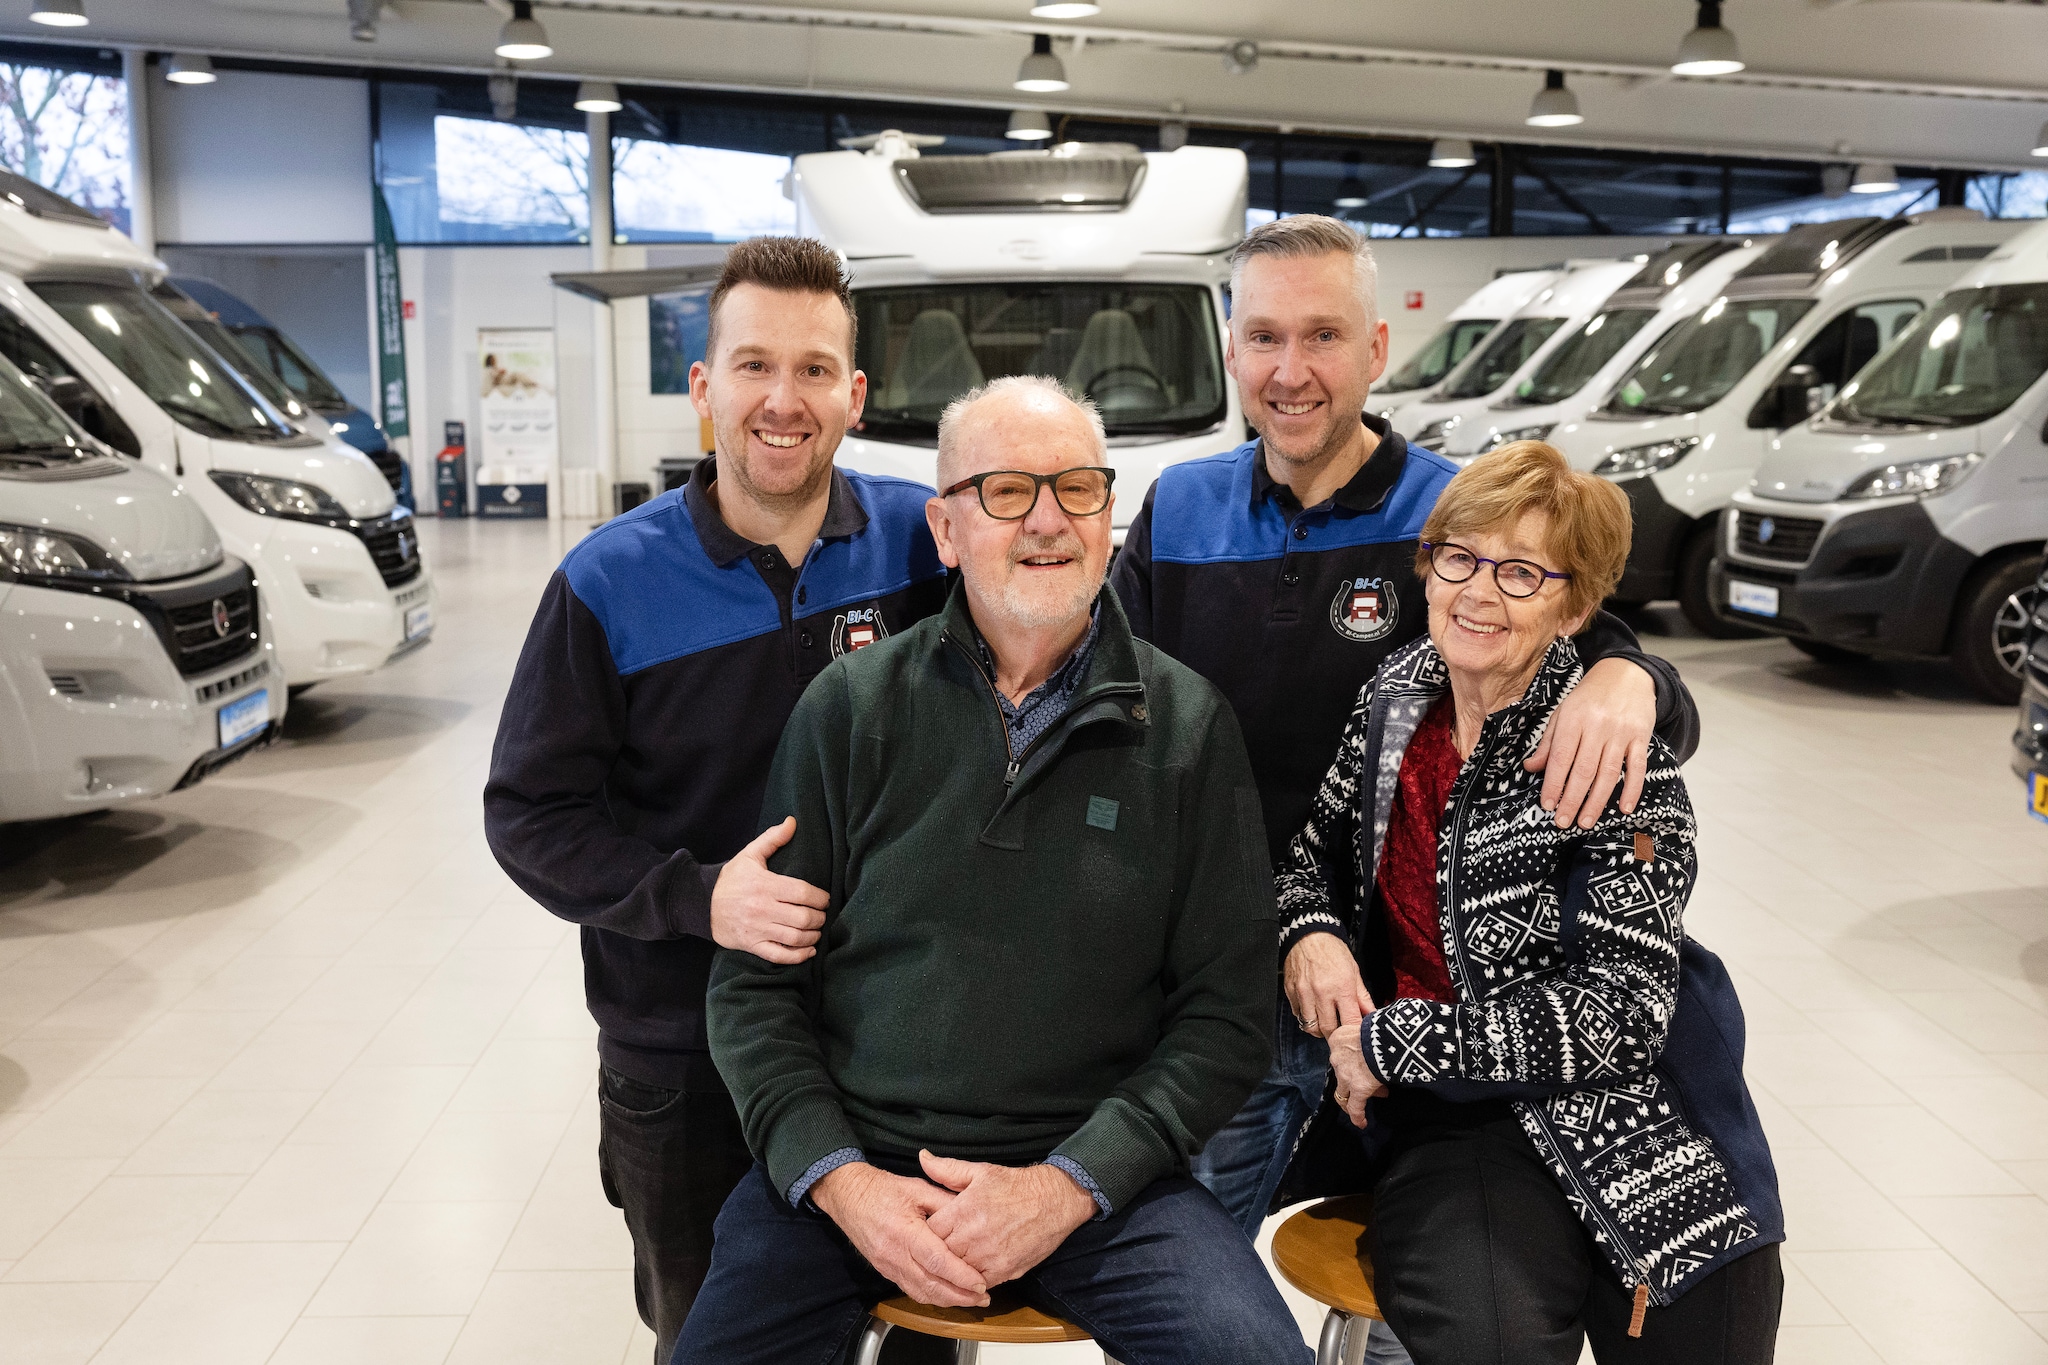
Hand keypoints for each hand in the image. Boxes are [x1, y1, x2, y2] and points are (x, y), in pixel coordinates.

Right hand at [710, 817, 829, 963]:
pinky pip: (779, 955)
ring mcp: (757, 929)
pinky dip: (798, 956)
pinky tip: (809, 950)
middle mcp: (762, 909)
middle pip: (803, 918)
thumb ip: (772, 839)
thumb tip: (792, 822)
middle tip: (822, 915)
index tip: (825, 899)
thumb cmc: (731, 879)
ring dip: (813, 936)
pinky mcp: (752, 945)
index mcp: (765, 885)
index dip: (820, 898)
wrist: (701, 904)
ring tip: (817, 930)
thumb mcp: (749, 855)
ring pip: (795, 938)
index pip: (803, 893)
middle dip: (819, 918)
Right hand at [811, 1161, 989, 1307]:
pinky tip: (947, 1295)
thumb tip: (972, 1216)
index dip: (961, 1276)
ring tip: (971, 1300)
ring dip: (947, 1300)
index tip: (981, 1283)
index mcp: (905, 1232)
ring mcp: (888, 1266)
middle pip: (931, 1285)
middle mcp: (895, 1254)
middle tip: (983, 1298)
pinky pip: (910, 1290)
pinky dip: (931, 1296)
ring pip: (921, 1293)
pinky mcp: (885, 1271)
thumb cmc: (883, 1189)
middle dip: (960, 1296)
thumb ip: (945, 1203)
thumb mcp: (918, 1188)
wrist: (848, 1196)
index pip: (937, 1261)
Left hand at [920, 1151, 1094, 1286]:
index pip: (929, 1231)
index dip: (926, 1232)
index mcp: (963, 1210)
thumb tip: (923, 1157)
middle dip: (937, 1251)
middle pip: (939, 1254)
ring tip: (953, 1261)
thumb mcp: (980, 1171)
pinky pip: (977, 1283)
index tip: (929, 1231)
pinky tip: (971, 1271)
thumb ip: (947, 1169)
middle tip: (937, 1248)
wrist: (1054, 1200)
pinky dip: (971, 1280)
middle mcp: (973, 1236)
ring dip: (953, 1268)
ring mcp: (989, 1256)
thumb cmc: (1016, 1185)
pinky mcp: (1005, 1270)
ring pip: (956, 1272)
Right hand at [1283, 932, 1373, 1037]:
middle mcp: (1322, 993)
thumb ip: (1362, 997)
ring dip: (1319, 1030)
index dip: (1353, 1033)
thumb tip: (1371, 1015)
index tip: (1355, 1036)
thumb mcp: (1354, 972)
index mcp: (1342, 988)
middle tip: (1340, 1033)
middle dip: (1335, 1035)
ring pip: (1310, 1026)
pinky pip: (1298, 1015)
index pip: (1350, 1022)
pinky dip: (1306, 1018)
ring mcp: (1304, 993)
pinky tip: (1313, 1011)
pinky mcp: (1290, 991)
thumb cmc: (1333, 952)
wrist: (1308, 935)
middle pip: (1327, 1029)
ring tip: (1325, 1024)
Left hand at [1326, 1022, 1388, 1128]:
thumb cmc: (1383, 1027)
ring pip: (1342, 1093)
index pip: (1340, 1054)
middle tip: (1371, 1083)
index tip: (1363, 1065)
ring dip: (1352, 1099)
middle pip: (1341, 1074)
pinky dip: (1357, 1117)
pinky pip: (1355, 1108)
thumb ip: (1365, 1034)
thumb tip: (1376, 1037)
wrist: (1388, 1037)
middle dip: (1355, 1080)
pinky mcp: (1358, 1089)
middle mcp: (1337, 1058)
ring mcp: (1345, 1075)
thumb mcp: (1367, 1023)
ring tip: (1359, 1107)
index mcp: (1338, 1038)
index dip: (1352, 1062)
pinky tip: (1362, 1123)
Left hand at [1527, 657, 1656, 829]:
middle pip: (1583, 770)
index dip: (1553, 783)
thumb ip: (1548, 742)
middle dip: (1572, 799)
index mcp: (1573, 719)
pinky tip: (1623, 808)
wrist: (1626, 673)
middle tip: (1563, 822)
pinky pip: (1637, 767)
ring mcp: (1621, 732)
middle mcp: (1597, 726)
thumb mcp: (1563, 712)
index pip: (1561, 757)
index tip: (1547, 805)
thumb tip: (1531, 768)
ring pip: (1608, 773)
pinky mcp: (1641, 737)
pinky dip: (1631, 789)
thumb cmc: (1589, 697)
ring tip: (1586, 822)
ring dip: (1596, 801)